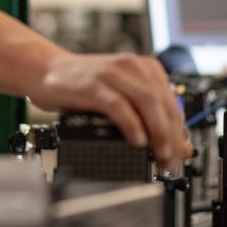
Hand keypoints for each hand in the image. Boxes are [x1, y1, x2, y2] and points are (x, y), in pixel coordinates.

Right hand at [30, 52, 191, 167]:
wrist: (46, 70)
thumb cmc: (82, 87)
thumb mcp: (119, 97)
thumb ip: (146, 116)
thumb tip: (175, 145)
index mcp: (143, 68)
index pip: (172, 101)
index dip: (180, 130)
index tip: (181, 154)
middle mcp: (131, 66)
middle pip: (163, 102)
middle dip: (172, 135)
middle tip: (171, 160)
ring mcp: (112, 74)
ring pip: (147, 102)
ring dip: (159, 132)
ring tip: (160, 155)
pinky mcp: (93, 85)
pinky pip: (119, 105)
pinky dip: (132, 125)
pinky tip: (138, 141)